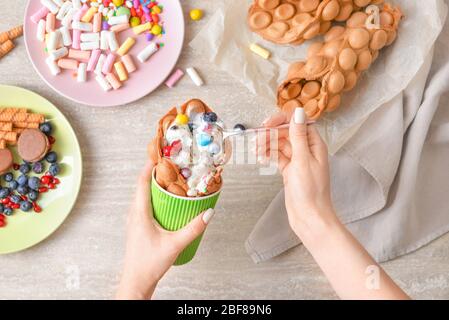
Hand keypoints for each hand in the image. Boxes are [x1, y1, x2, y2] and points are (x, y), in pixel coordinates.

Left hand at [116, 161, 214, 299]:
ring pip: (143, 195)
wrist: (136, 281)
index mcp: (139, 213)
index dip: (149, 166)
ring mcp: (135, 220)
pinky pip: (145, 204)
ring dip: (155, 185)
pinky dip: (155, 196)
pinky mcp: (139, 226)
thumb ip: (193, 229)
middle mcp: (134, 213)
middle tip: (170, 164)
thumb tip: (208, 213)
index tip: (158, 154)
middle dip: (155, 172)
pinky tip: (168, 202)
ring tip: (171, 179)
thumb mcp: (175, 244)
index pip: (141, 182)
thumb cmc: (148, 264)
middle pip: (142, 186)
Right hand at [258, 109, 408, 298]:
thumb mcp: (303, 160)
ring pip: (280, 144)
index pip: (298, 123)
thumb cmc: (310, 192)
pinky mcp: (289, 170)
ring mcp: (298, 161)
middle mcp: (307, 150)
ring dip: (267, 144)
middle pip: (287, 132)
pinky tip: (260, 157)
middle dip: (271, 134)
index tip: (267, 124)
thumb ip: (298, 135)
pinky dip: (268, 155)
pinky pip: (277, 157)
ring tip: (256, 150)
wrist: (309, 218)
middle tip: (257, 139)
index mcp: (315, 145)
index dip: (282, 120)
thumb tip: (298, 112)